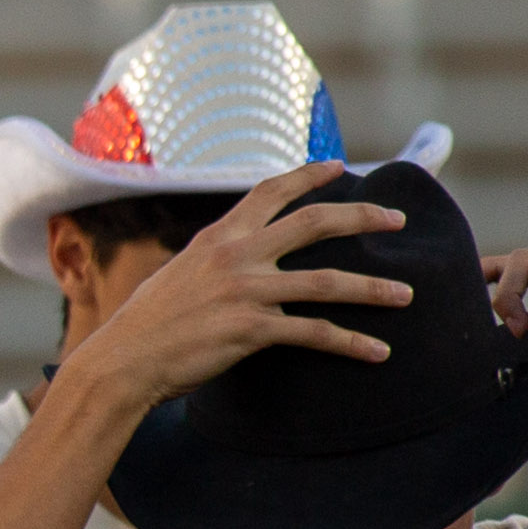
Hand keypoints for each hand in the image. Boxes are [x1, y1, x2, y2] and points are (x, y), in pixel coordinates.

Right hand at [78, 164, 409, 407]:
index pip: (270, 191)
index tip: (338, 166)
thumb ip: (213, 262)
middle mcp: (235, 256)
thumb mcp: (177, 276)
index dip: (308, 176)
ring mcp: (245, 291)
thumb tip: (235, 260)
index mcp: (217, 238)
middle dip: (364, 218)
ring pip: (327, 282)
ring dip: (373, 288)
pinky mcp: (251, 329)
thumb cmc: (145, 326)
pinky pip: (315, 333)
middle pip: (314, 223)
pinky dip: (352, 343)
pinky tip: (378, 352)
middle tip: (398, 220)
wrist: (121, 363)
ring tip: (406, 294)